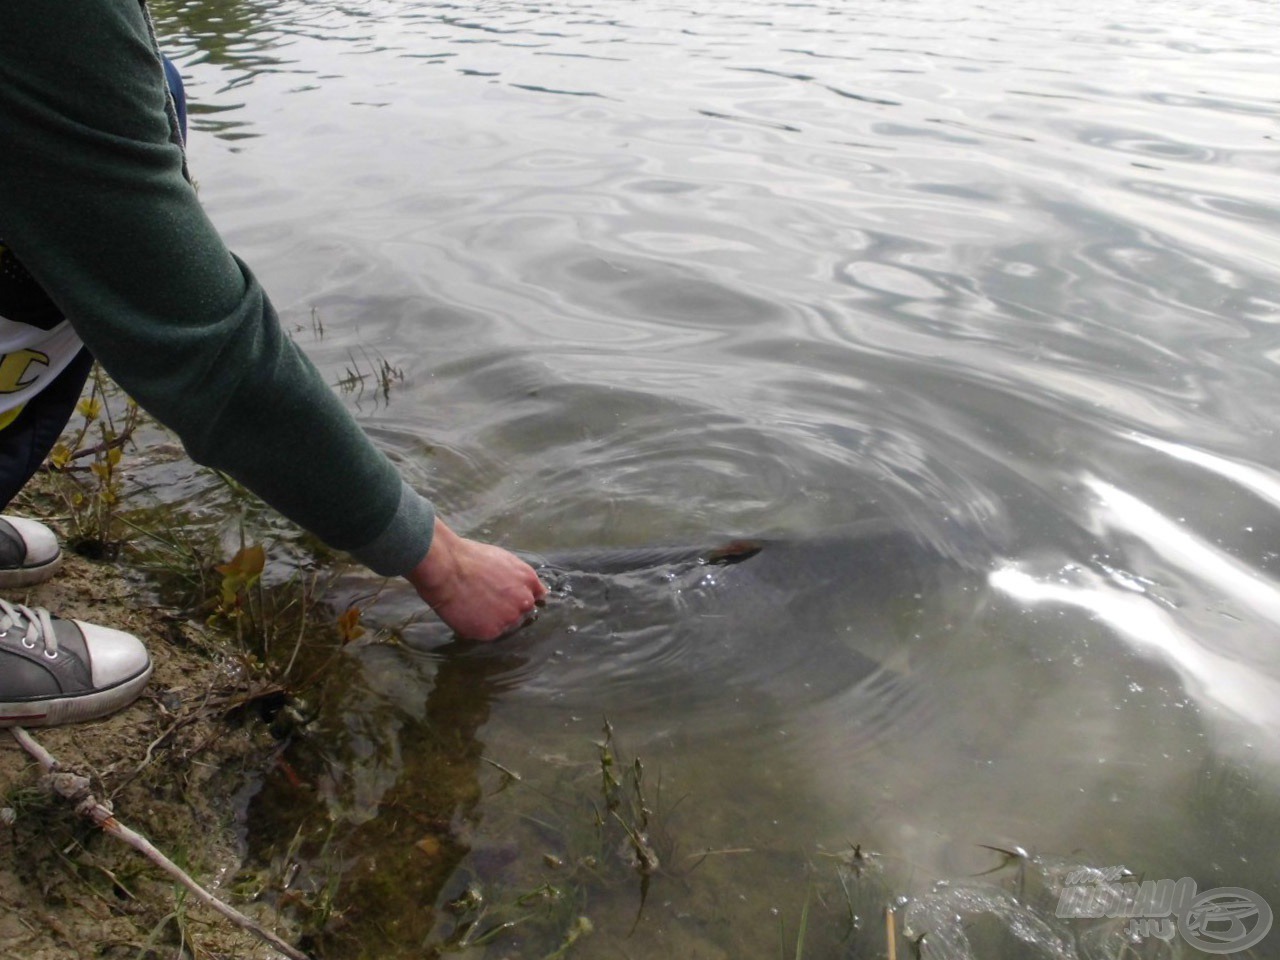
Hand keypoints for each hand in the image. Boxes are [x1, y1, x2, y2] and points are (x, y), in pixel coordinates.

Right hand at [405, 518, 547, 639]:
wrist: (448, 569)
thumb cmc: (469, 558)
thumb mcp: (502, 558)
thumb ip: (517, 575)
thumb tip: (526, 586)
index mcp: (528, 579)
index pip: (536, 596)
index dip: (521, 597)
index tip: (510, 598)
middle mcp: (524, 601)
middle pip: (521, 612)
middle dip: (507, 609)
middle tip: (486, 601)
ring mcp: (509, 618)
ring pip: (505, 624)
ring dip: (493, 619)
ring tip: (473, 605)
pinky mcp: (492, 631)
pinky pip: (487, 633)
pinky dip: (477, 627)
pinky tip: (466, 613)